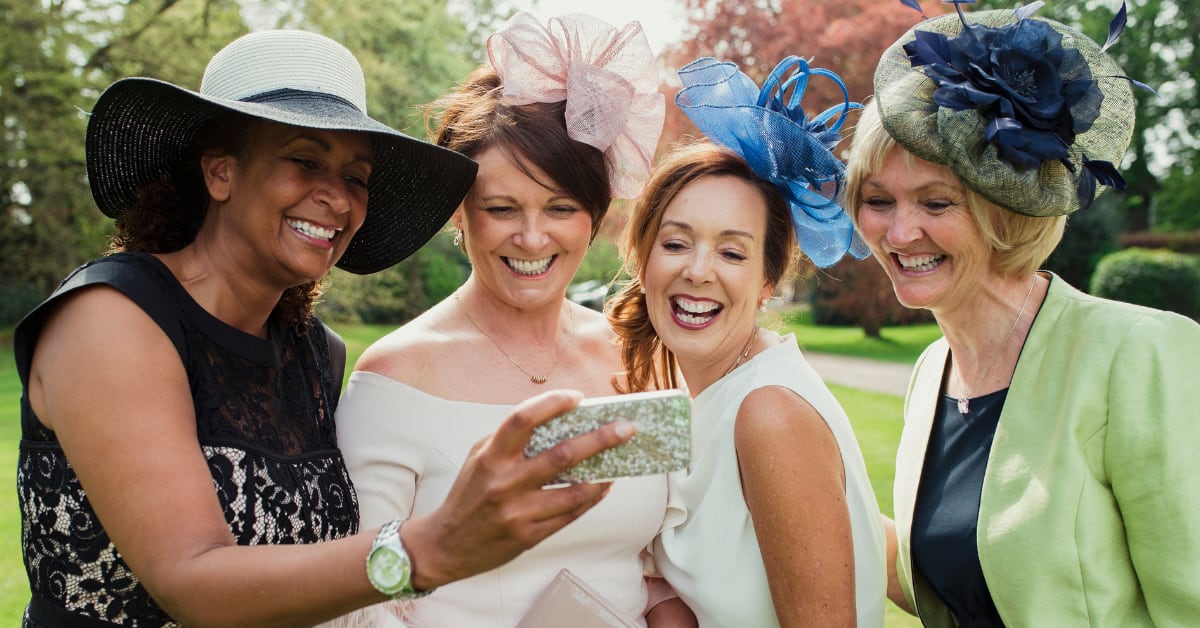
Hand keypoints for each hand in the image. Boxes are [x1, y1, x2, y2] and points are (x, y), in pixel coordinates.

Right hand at [400, 389, 634, 588]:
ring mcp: (518, 512)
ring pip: (575, 490)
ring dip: (604, 474)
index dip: (552, 403)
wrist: (446, 545)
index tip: (578, 397)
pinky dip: (592, 497)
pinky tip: (603, 486)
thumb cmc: (468, 494)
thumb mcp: (479, 458)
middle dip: (601, 438)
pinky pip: (571, 514)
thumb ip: (510, 440)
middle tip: (627, 428)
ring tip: (621, 460)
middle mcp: (504, 482)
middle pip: (562, 455)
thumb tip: (558, 421)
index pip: (522, 419)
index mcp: (490, 457)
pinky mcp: (529, 535)